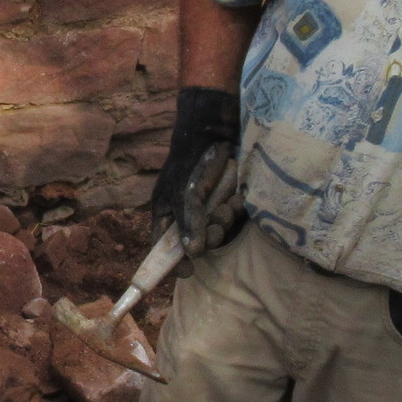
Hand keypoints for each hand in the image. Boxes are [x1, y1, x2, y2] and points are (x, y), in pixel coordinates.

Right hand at [150, 86, 244, 255]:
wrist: (215, 129)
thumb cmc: (192, 160)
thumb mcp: (185, 194)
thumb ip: (188, 223)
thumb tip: (192, 255)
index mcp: (167, 212)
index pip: (164, 246)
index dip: (173, 261)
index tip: (188, 273)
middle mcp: (186, 213)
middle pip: (197, 242)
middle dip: (209, 235)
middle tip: (216, 226)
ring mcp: (207, 207)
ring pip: (218, 230)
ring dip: (225, 221)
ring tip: (228, 204)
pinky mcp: (225, 200)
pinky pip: (232, 217)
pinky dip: (236, 210)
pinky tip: (237, 198)